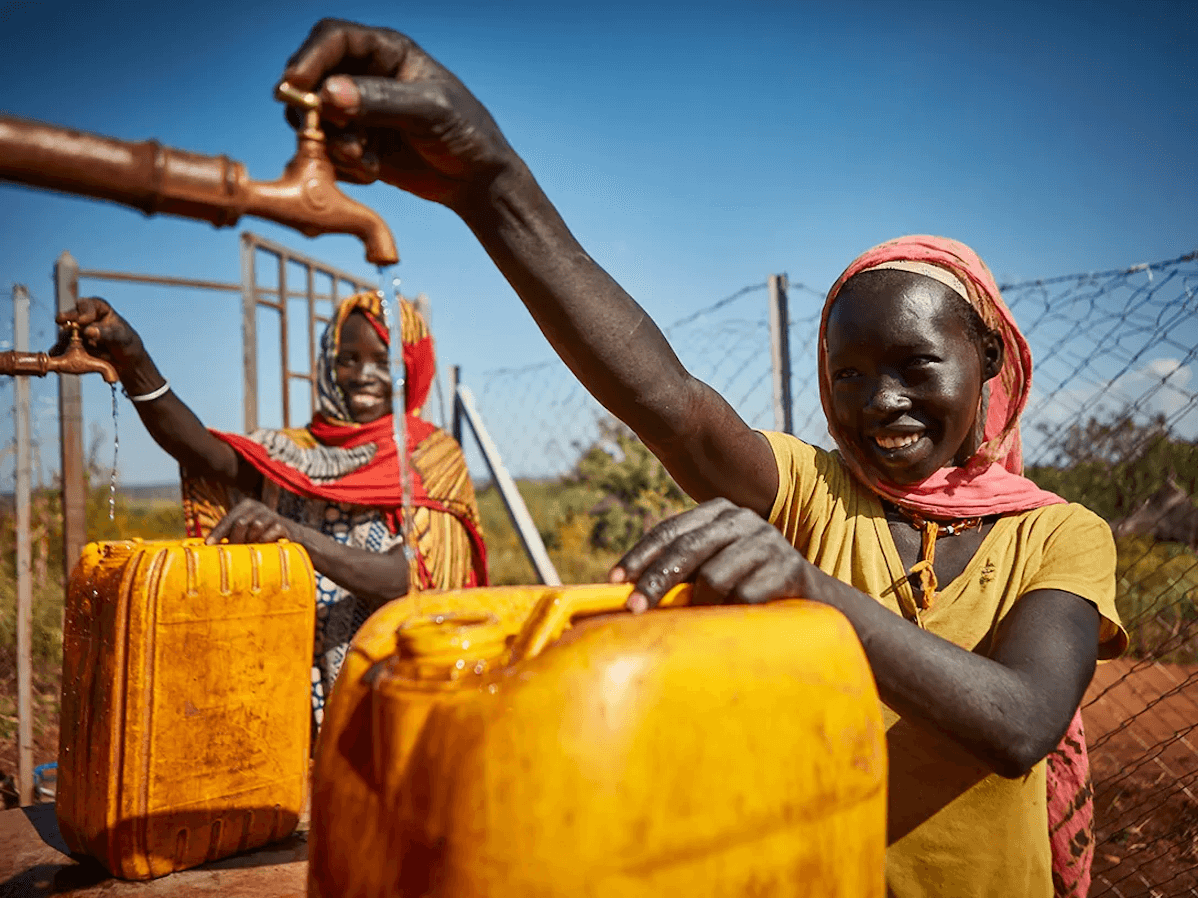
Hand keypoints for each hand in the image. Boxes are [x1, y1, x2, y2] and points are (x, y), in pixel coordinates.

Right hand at [54, 297, 143, 367]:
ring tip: (65, 345)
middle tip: (61, 322)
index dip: (84, 311)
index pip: (88, 305)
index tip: (82, 320)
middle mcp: (84, 317)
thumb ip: (106, 333)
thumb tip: (88, 331)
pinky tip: (56, 354)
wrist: (124, 359)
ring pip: (65, 332)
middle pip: (72, 315)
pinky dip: (60, 350)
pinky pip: (63, 347)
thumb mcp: (120, 337)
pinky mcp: (72, 344)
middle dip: (66, 318)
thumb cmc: (125, 342)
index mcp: (98, 309)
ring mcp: (76, 331)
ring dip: (63, 338)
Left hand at [206, 498, 293, 545]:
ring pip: (255, 526)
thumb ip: (229, 533)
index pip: (228, 519)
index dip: (218, 532)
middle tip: (235, 549)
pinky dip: (266, 540)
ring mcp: (272, 514)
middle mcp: (258, 507)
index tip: (208, 544)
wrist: (292, 538)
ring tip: (253, 546)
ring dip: (252, 540)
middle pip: (240, 522)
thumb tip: (206, 544)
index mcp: (246, 505)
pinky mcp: (283, 524)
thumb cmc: (261, 537)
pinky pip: (270, 533)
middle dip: (236, 538)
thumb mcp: (244, 532)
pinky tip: (266, 545)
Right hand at [282, 18, 517, 207]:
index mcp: (387, 52)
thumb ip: (381, 100)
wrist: (476, 180)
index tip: (294, 85)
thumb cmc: (466, 133)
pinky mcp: (357, 143)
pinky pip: (327, 149)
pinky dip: (341, 162)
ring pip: (315, 117)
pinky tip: (372, 170)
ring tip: (363, 156)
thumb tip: (329, 93)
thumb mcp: (431, 111)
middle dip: (312, 105)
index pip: (334, 39)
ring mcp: (358, 111)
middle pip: (312, 77)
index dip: (309, 57)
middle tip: (322, 130)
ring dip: (330, 140)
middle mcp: (366, 76)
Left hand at [610, 498, 813, 612]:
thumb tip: (629, 591)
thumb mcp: (715, 565)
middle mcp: (742, 519)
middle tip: (634, 608)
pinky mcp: (790, 567)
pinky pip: (745, 597)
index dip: (640, 555)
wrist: (815, 599)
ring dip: (701, 603)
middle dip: (656, 581)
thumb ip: (683, 567)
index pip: (670, 530)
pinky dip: (733, 612)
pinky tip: (736, 618)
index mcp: (718, 512)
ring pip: (714, 576)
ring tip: (702, 616)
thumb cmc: (749, 584)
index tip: (616, 580)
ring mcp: (768, 541)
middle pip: (687, 549)